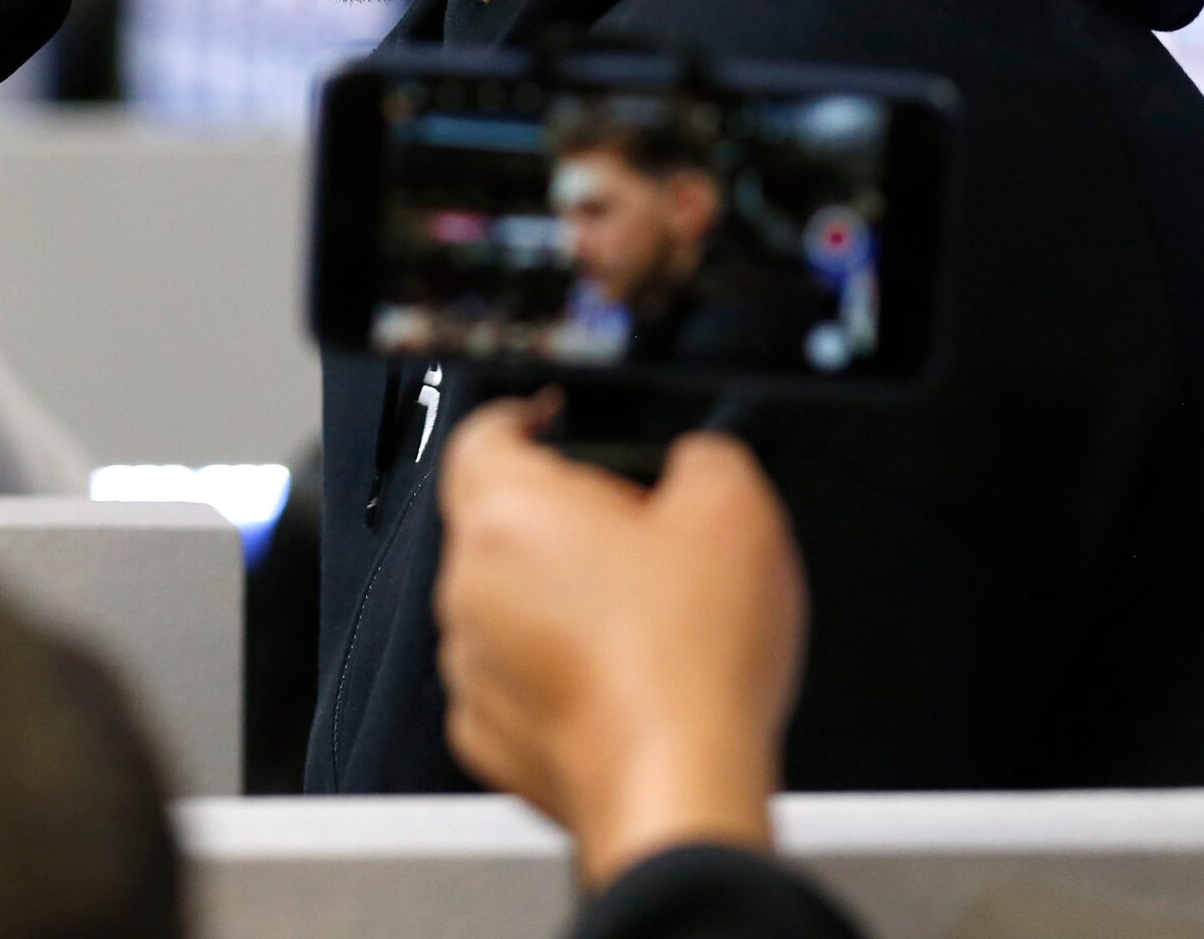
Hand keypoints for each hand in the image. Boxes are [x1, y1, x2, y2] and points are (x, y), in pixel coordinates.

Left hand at [435, 396, 805, 890]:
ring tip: (643, 623)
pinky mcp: (487, 730)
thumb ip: (704, 457)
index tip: (553, 420)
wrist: (677, 786)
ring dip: (558, 601)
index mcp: (509, 512)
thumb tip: (697, 460)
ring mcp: (471, 661)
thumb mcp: (734, 512)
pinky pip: (514, 677)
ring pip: (505, 602)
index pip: (483, 431)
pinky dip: (557, 673)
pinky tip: (622, 682)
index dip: (525, 417)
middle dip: (563, 520)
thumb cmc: (690, 664)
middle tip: (637, 537)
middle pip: (498, 520)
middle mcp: (469, 582)